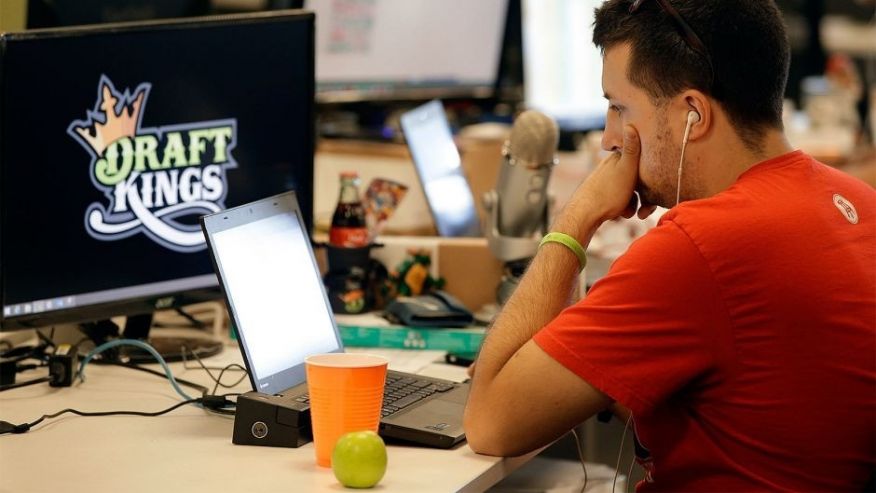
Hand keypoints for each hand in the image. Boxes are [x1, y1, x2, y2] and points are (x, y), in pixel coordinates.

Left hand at [551, 125, 643, 239]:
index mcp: (617, 159)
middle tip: (645, 210)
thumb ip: (632, 149)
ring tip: (631, 213)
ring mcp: (606, 182)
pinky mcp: (602, 195)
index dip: (651, 175)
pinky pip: (620, 200)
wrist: (584, 214)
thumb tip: (630, 124)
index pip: (641, 162)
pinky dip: (624, 207)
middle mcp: (611, 168)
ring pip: (629, 192)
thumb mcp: (626, 169)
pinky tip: (621, 214)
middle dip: (644, 196)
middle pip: (637, 180)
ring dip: (634, 204)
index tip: (656, 189)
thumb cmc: (608, 193)